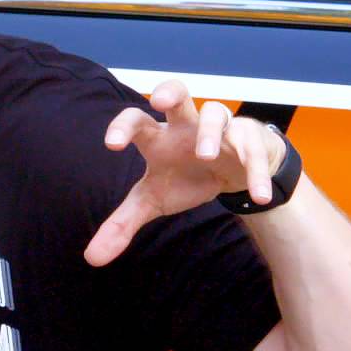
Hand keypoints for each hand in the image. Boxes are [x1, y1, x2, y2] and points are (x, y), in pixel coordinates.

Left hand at [83, 79, 285, 266]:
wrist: (232, 174)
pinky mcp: (249, 138)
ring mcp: (220, 128)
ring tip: (205, 157)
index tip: (111, 144)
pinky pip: (252, 148)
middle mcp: (186, 126)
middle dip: (169, 92)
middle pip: (178, 93)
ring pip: (216, 113)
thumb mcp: (154, 200)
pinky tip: (258, 195)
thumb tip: (91, 258)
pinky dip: (256, 171)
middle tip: (159, 101)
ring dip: (210, 132)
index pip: (136, 122)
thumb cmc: (186, 177)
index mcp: (159, 137)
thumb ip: (122, 224)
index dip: (122, 127)